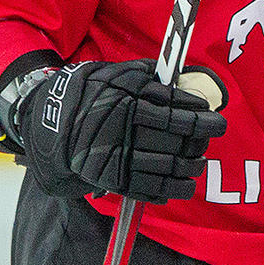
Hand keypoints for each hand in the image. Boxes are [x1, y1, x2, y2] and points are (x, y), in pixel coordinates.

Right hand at [18, 60, 227, 203]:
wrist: (49, 123)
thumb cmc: (90, 93)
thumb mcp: (117, 75)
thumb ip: (149, 75)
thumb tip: (181, 76)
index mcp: (128, 103)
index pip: (175, 112)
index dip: (199, 116)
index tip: (214, 116)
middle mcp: (125, 132)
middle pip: (175, 141)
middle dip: (200, 139)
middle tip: (213, 134)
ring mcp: (117, 158)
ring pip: (166, 167)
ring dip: (190, 167)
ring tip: (199, 162)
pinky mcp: (111, 179)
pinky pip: (147, 189)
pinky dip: (169, 190)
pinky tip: (183, 185)